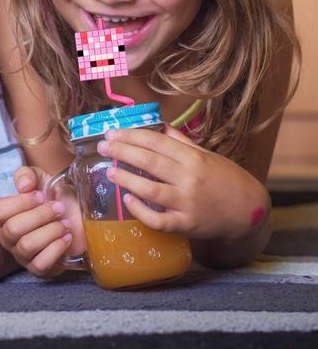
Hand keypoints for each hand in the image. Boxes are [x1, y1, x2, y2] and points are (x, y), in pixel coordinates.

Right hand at [0, 166, 81, 277]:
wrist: (74, 216)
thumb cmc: (52, 197)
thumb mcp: (40, 179)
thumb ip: (28, 175)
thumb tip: (24, 186)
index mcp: (5, 214)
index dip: (20, 202)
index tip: (41, 195)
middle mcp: (8, 236)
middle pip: (13, 229)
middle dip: (40, 216)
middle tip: (59, 208)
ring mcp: (21, 254)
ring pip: (27, 246)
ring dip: (50, 231)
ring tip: (65, 223)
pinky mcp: (38, 268)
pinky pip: (40, 264)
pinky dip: (56, 248)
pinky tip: (67, 237)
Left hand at [97, 126, 268, 241]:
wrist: (249, 211)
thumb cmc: (226, 179)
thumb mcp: (207, 155)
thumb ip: (181, 142)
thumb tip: (159, 126)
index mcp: (193, 158)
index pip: (156, 141)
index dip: (131, 135)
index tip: (112, 132)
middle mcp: (189, 178)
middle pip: (149, 161)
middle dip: (122, 151)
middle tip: (102, 147)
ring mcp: (187, 202)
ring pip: (150, 189)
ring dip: (126, 179)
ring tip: (110, 171)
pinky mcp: (186, 224)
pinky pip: (158, 220)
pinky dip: (141, 211)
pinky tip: (128, 200)